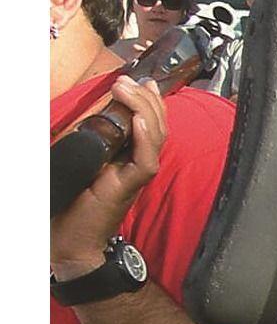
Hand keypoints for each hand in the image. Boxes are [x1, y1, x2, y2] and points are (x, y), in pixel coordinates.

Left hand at [54, 74, 166, 272]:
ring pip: (155, 138)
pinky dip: (144, 138)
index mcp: (129, 159)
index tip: (143, 81)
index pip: (151, 125)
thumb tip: (95, 117)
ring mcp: (136, 177)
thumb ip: (94, 142)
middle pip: (157, 127)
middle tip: (129, 81)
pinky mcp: (129, 187)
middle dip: (146, 99)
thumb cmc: (74, 207)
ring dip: (144, 110)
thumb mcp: (83, 164)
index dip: (150, 102)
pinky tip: (138, 121)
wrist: (73, 242)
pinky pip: (146, 160)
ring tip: (128, 90)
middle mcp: (138, 166)